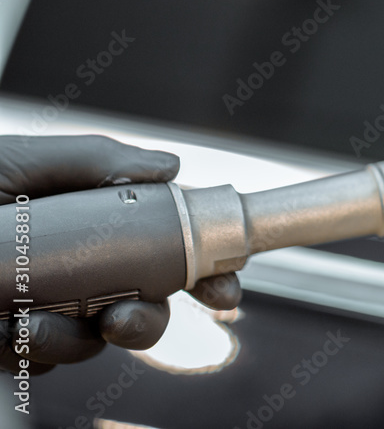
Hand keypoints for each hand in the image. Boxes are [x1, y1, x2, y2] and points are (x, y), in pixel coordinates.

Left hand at [0, 135, 241, 374]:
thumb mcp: (14, 163)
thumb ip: (93, 161)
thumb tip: (169, 166)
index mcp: (89, 217)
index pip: (165, 239)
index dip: (204, 264)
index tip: (226, 287)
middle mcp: (77, 264)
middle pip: (147, 301)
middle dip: (152, 319)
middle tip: (130, 315)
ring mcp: (45, 306)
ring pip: (101, 337)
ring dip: (80, 338)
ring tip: (39, 320)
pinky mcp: (13, 342)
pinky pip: (51, 358)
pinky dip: (40, 347)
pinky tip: (12, 328)